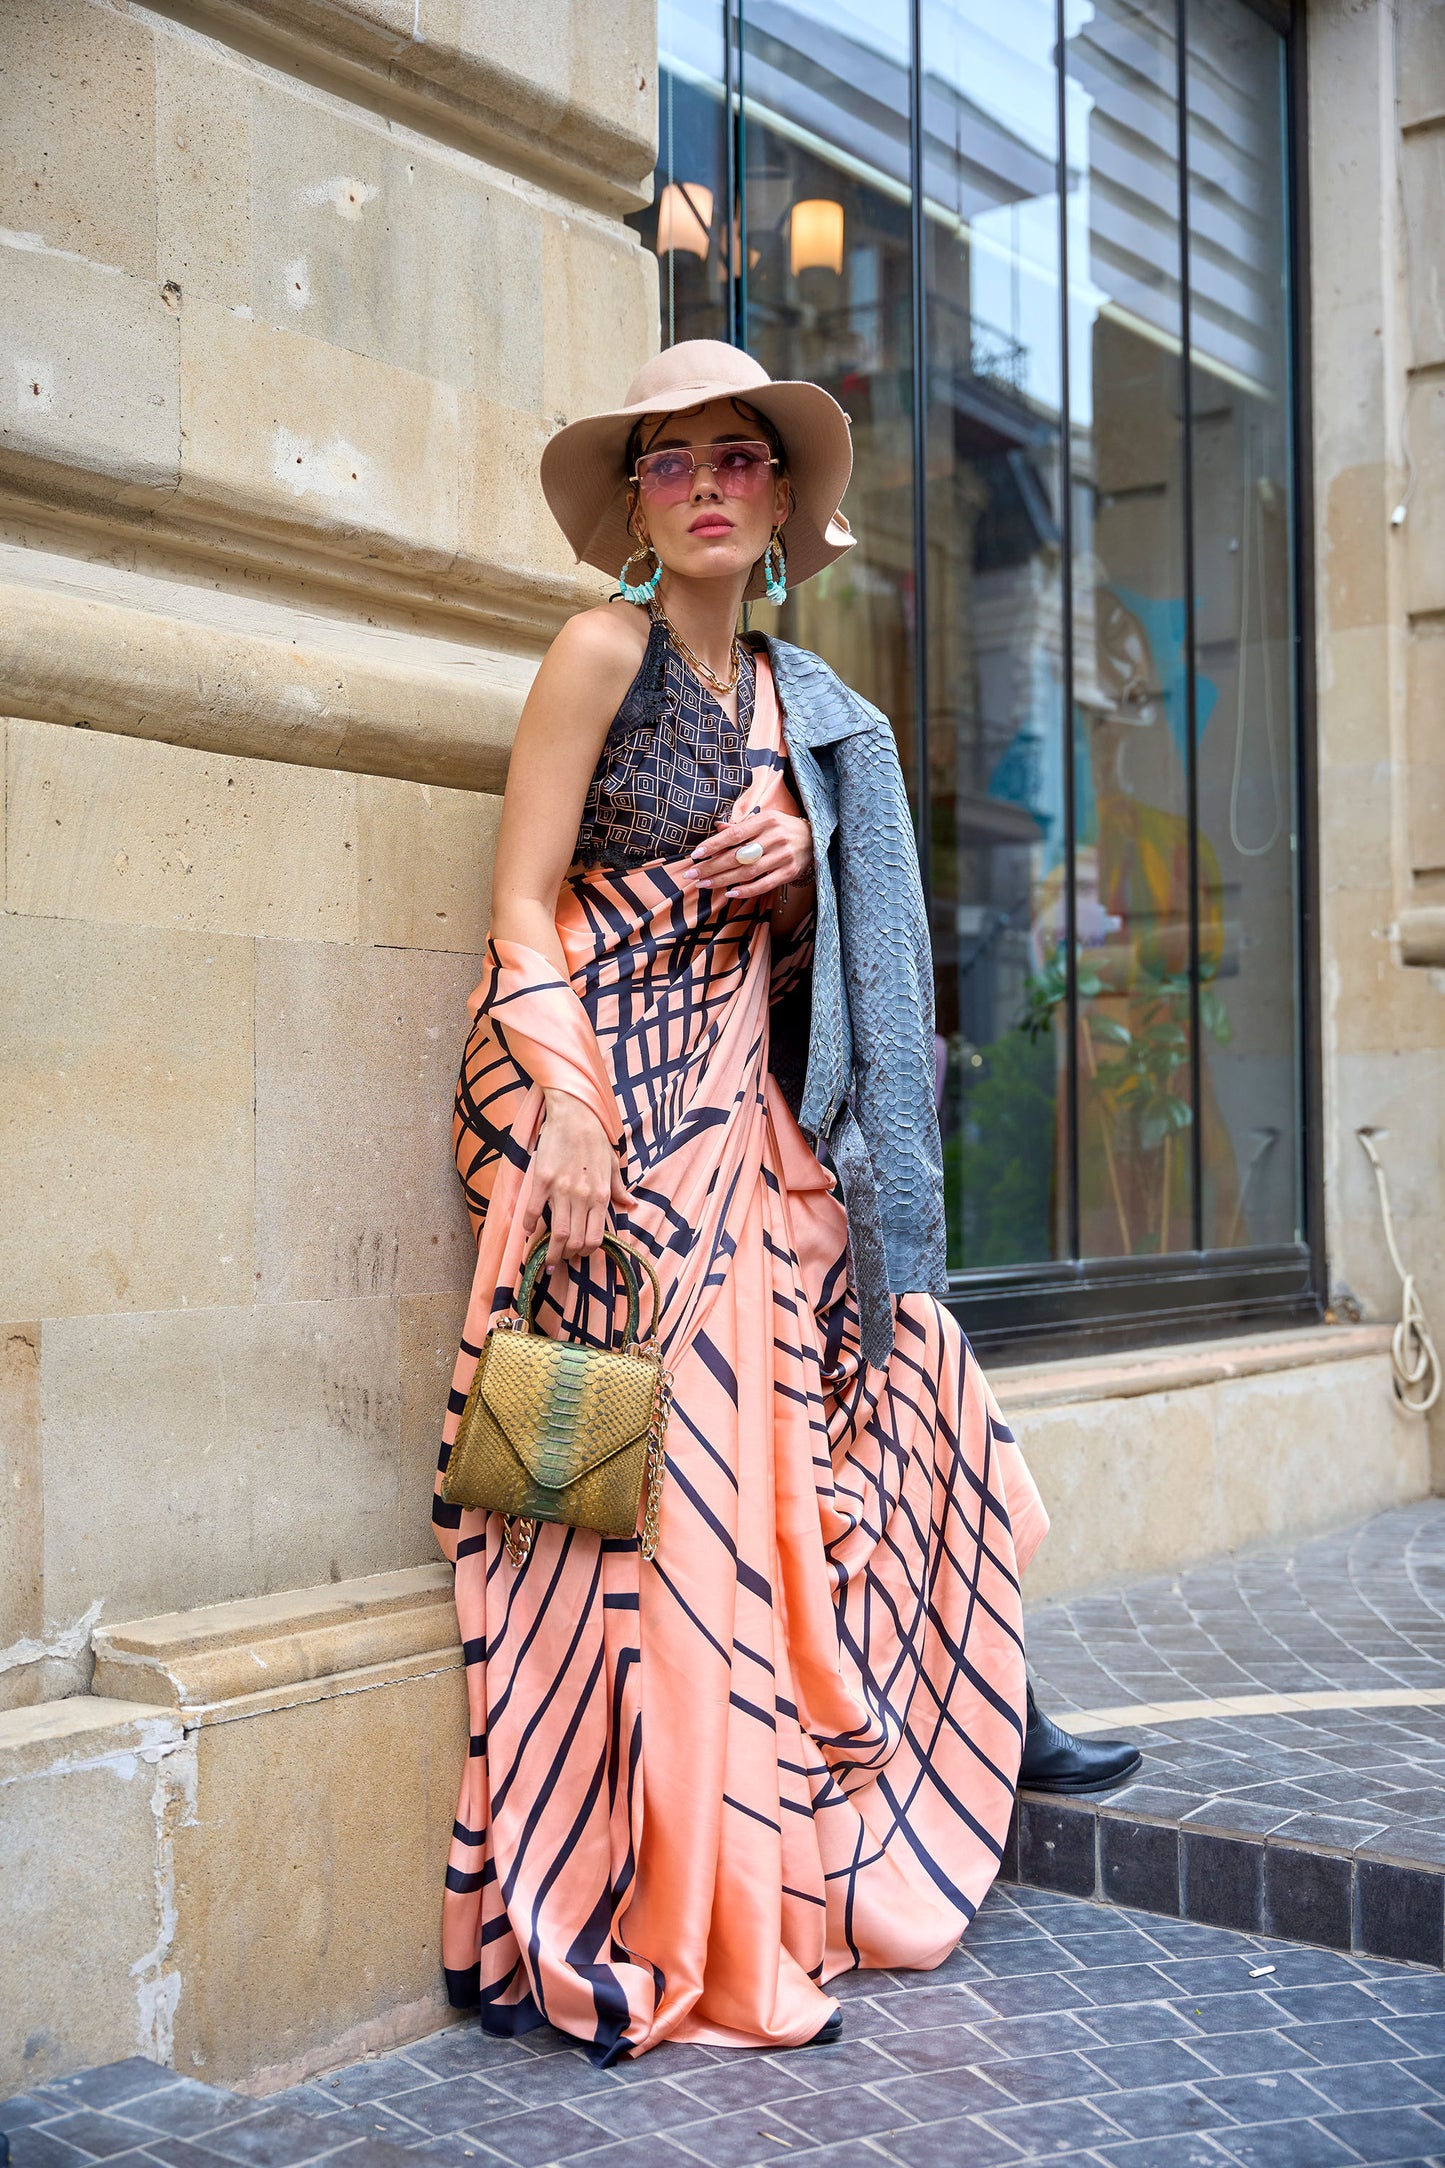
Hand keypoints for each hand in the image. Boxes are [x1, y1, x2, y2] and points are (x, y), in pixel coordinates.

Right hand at [524, 1089, 633, 1266]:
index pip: (594, 1237)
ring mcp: (562, 1190)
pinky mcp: (543, 1180)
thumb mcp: (613, 1164)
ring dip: (549, 1250)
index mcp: (601, 1195)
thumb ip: (619, 1189)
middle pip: (574, 1241)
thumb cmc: (595, 1138)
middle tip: (560, 1258)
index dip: (585, 1252)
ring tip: (543, 1256)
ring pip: (556, 1233)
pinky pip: (533, 1211)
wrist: (575, 1113)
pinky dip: (529, 1226)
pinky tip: (528, 1231)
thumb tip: (631, 1206)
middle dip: (566, 1256)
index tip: (578, 1255)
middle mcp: (583, 1197)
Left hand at [685, 808, 812, 901]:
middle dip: (712, 866)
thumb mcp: (763, 820)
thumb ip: (741, 826)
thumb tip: (717, 828)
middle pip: (737, 855)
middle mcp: (775, 837)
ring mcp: (783, 856)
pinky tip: (730, 893)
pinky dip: (746, 890)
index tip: (695, 855)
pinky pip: (764, 884)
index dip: (713, 845)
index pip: (734, 834)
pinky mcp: (789, 872)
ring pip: (748, 871)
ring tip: (705, 884)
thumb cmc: (782, 828)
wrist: (815, 837)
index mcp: (766, 821)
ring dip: (723, 880)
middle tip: (692, 874)